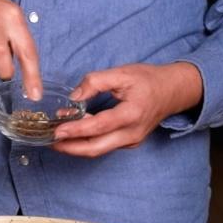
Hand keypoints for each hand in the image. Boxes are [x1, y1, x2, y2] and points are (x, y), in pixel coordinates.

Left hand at [49, 62, 203, 157]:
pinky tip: (74, 135)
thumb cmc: (148, 80)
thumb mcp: (121, 73)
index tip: (56, 130)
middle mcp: (132, 133)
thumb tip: (73, 98)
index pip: (98, 127)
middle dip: (70, 147)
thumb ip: (95, 82)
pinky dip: (87, 143)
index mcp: (132, 114)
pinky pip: (105, 146)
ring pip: (99, 150)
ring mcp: (132, 141)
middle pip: (96, 148)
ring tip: (56, 138)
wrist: (173, 91)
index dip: (75, 130)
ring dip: (76, 146)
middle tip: (49, 141)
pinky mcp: (129, 142)